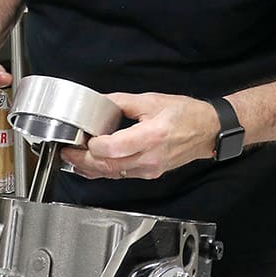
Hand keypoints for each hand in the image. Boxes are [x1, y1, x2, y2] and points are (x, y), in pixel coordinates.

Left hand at [61, 92, 220, 179]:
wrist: (207, 131)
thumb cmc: (185, 115)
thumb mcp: (151, 100)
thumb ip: (121, 102)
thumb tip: (98, 101)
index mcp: (152, 135)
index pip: (115, 148)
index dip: (94, 146)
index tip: (83, 138)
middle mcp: (150, 157)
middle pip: (109, 166)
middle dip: (84, 160)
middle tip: (68, 151)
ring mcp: (150, 169)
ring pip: (113, 174)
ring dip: (91, 168)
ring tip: (74, 157)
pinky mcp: (149, 173)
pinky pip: (121, 175)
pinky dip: (104, 171)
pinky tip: (92, 164)